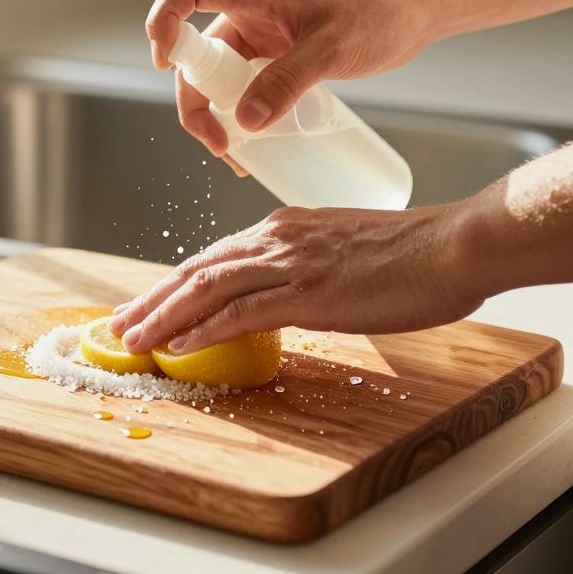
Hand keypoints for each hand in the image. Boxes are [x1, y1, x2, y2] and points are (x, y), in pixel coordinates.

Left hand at [108, 204, 484, 353]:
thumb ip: (312, 268)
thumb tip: (293, 295)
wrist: (455, 246)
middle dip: (152, 298)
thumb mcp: (347, 252)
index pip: (215, 256)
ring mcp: (290, 264)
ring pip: (206, 287)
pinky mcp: (308, 292)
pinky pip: (240, 312)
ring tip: (130, 339)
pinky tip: (176, 345)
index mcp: (285, 228)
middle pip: (197, 268)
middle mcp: (277, 239)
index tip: (147, 301)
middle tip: (117, 323)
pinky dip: (202, 329)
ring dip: (162, 315)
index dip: (175, 282)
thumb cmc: (415, 254)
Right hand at [145, 0, 433, 173]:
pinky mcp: (277, 58)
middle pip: (196, 56)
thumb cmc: (379, 14)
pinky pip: (244, 88)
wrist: (415, 13)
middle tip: (221, 145)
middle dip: (196, 104)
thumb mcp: (334, 49)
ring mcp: (261, 38)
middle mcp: (249, 14)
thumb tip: (244, 122)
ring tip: (240, 157)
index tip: (163, 64)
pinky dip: (241, 117)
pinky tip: (257, 147)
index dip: (163, 22)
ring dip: (217, 118)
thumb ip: (288, 81)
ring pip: (218, 80)